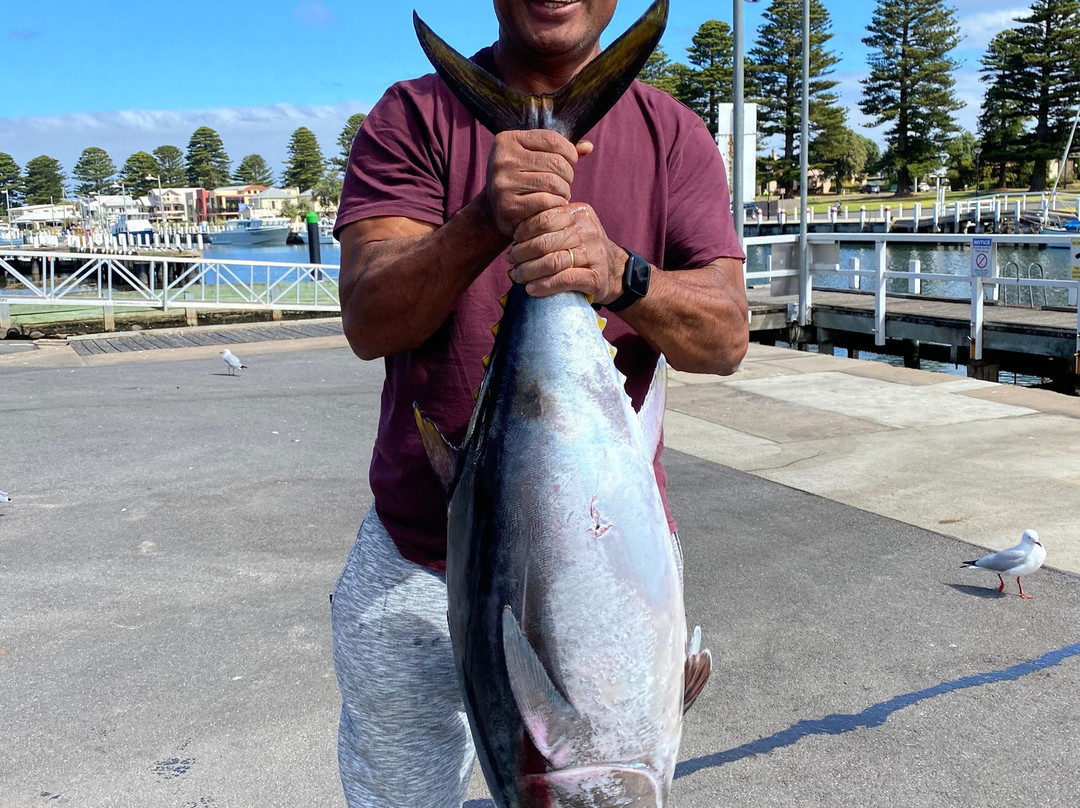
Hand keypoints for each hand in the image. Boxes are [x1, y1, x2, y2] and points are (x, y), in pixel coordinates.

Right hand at [478, 131, 590, 237]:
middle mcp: (503, 159)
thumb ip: (559, 150)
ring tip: (560, 194)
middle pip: (555, 162)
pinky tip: (553, 205)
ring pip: (554, 183)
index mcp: (508, 140)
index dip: (569, 151)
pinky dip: (557, 204)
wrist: (494, 210)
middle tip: (565, 182)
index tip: (571, 161)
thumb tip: (589, 146)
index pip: (552, 139)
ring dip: (564, 191)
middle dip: (568, 174)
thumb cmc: (520, 179)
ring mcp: (503, 183)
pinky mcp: (508, 206)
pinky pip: (547, 202)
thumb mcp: (533, 157)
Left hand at [507, 203, 627, 303]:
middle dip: (521, 253)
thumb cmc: (584, 248)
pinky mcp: (595, 277)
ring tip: (517, 276)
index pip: (544, 218)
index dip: (523, 231)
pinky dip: (543, 286)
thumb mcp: (573, 226)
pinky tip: (531, 289)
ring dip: (528, 272)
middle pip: (544, 242)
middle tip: (511, 261)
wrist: (615, 270)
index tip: (514, 241)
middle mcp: (588, 231)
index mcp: (579, 213)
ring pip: (551, 262)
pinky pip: (563, 280)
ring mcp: (593, 254)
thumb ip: (552, 222)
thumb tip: (514, 232)